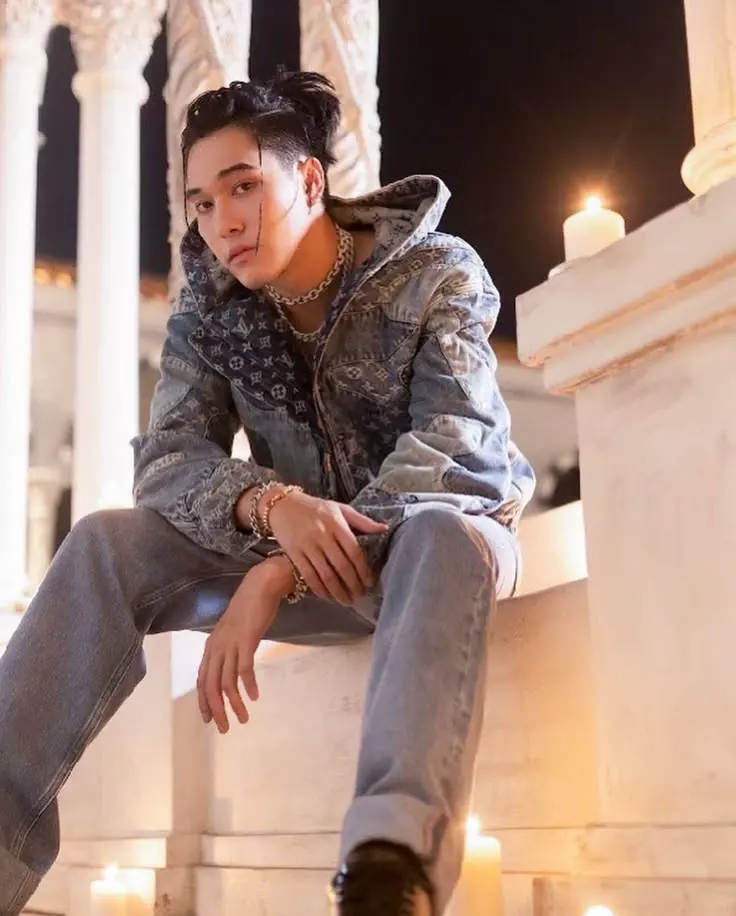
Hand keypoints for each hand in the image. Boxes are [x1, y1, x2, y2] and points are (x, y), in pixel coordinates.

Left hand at [197, 555, 292, 732]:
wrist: (261, 586)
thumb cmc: (250, 608)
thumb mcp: (234, 632)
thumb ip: (230, 649)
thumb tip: (233, 666)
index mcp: (211, 646)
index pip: (202, 680)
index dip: (204, 702)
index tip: (210, 719)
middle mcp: (216, 647)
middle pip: (210, 686)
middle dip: (216, 710)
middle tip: (225, 729)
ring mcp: (230, 644)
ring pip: (226, 682)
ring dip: (234, 704)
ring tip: (243, 719)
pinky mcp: (246, 641)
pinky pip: (244, 669)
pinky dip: (248, 685)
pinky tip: (255, 697)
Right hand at [269, 490, 387, 605]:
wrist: (282, 505)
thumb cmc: (315, 507)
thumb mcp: (339, 508)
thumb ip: (362, 521)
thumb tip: (384, 529)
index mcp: (337, 524)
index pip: (354, 552)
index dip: (363, 570)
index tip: (369, 583)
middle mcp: (323, 535)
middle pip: (342, 566)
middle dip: (353, 584)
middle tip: (360, 596)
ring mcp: (307, 545)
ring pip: (326, 574)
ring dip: (338, 591)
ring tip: (346, 601)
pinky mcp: (294, 553)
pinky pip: (309, 575)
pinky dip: (319, 589)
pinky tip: (327, 596)